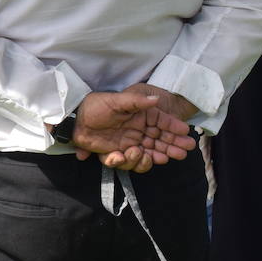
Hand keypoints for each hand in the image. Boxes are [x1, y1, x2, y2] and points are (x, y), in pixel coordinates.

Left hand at [65, 88, 197, 172]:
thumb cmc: (96, 105)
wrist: (75, 119)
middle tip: (183, 152)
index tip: (186, 133)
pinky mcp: (119, 152)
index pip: (162, 122)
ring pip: (149, 153)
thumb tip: (156, 98)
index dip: (174, 128)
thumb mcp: (116, 100)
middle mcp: (138, 130)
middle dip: (172, 147)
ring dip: (154, 157)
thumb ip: (136, 101)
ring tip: (159, 158)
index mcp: (140, 115)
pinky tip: (127, 156)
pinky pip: (131, 161)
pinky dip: (132, 161)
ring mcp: (130, 142)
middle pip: (160, 141)